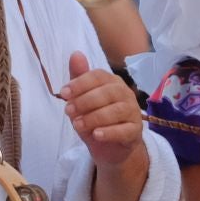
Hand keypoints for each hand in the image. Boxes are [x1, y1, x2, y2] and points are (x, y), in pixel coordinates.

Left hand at [59, 52, 145, 169]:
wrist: (110, 146)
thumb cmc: (94, 117)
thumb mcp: (81, 98)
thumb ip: (79, 78)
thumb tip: (75, 53)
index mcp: (111, 82)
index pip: (98, 76)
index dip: (80, 83)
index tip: (64, 93)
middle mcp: (125, 94)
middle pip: (107, 92)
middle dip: (84, 101)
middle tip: (68, 111)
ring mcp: (133, 112)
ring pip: (116, 111)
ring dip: (94, 117)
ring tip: (77, 125)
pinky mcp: (136, 131)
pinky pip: (125, 130)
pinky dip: (109, 132)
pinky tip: (96, 135)